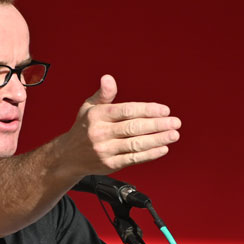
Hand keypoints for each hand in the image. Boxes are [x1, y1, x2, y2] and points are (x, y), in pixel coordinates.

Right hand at [65, 75, 181, 174]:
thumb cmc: (83, 128)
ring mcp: (105, 150)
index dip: (147, 110)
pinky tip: (162, 148)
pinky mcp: (109, 165)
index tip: (164, 110)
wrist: (68, 156)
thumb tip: (108, 78)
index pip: (126, 111)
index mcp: (97, 115)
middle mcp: (100, 133)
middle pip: (133, 128)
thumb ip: (103, 94)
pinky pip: (133, 159)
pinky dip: (149, 155)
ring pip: (135, 144)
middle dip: (157, 125)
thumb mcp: (89, 107)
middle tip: (175, 122)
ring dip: (157, 140)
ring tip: (173, 135)